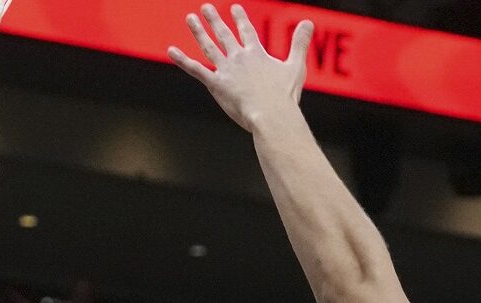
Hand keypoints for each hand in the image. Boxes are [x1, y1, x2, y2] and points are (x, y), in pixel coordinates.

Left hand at [168, 4, 312, 132]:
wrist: (270, 113)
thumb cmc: (284, 96)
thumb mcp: (295, 66)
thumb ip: (299, 43)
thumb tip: (309, 22)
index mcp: (256, 54)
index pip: (246, 31)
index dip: (240, 19)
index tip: (234, 8)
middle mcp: (239, 58)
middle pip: (224, 34)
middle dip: (214, 20)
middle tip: (205, 8)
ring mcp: (226, 70)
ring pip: (208, 47)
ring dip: (198, 32)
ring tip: (190, 19)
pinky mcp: (216, 84)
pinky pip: (195, 70)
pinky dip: (182, 60)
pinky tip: (171, 51)